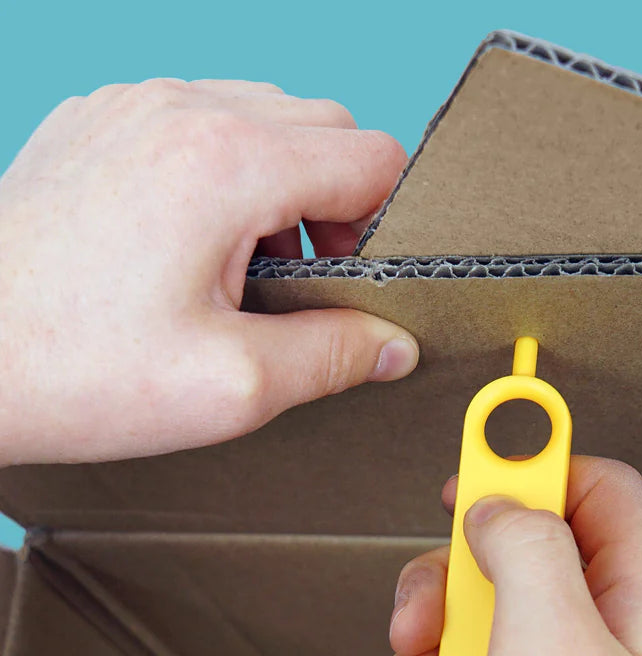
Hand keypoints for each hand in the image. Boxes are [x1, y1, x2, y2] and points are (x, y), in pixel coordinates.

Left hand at [0, 79, 416, 465]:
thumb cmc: (72, 369)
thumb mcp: (232, 386)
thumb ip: (334, 356)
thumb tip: (393, 342)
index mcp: (226, 164)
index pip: (371, 157)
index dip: (388, 224)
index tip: (360, 280)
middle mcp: (181, 111)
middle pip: (323, 126)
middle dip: (340, 204)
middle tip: (307, 282)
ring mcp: (132, 107)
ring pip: (265, 117)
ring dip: (284, 186)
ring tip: (248, 267)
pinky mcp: (99, 121)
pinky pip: (200, 121)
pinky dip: (225, 172)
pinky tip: (194, 242)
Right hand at [376, 457, 641, 655]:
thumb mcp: (551, 644)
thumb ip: (524, 548)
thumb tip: (500, 501)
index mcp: (640, 597)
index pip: (594, 487)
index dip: (530, 466)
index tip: (468, 467)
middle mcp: (605, 644)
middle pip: (509, 566)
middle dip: (445, 600)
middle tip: (421, 631)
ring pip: (466, 645)